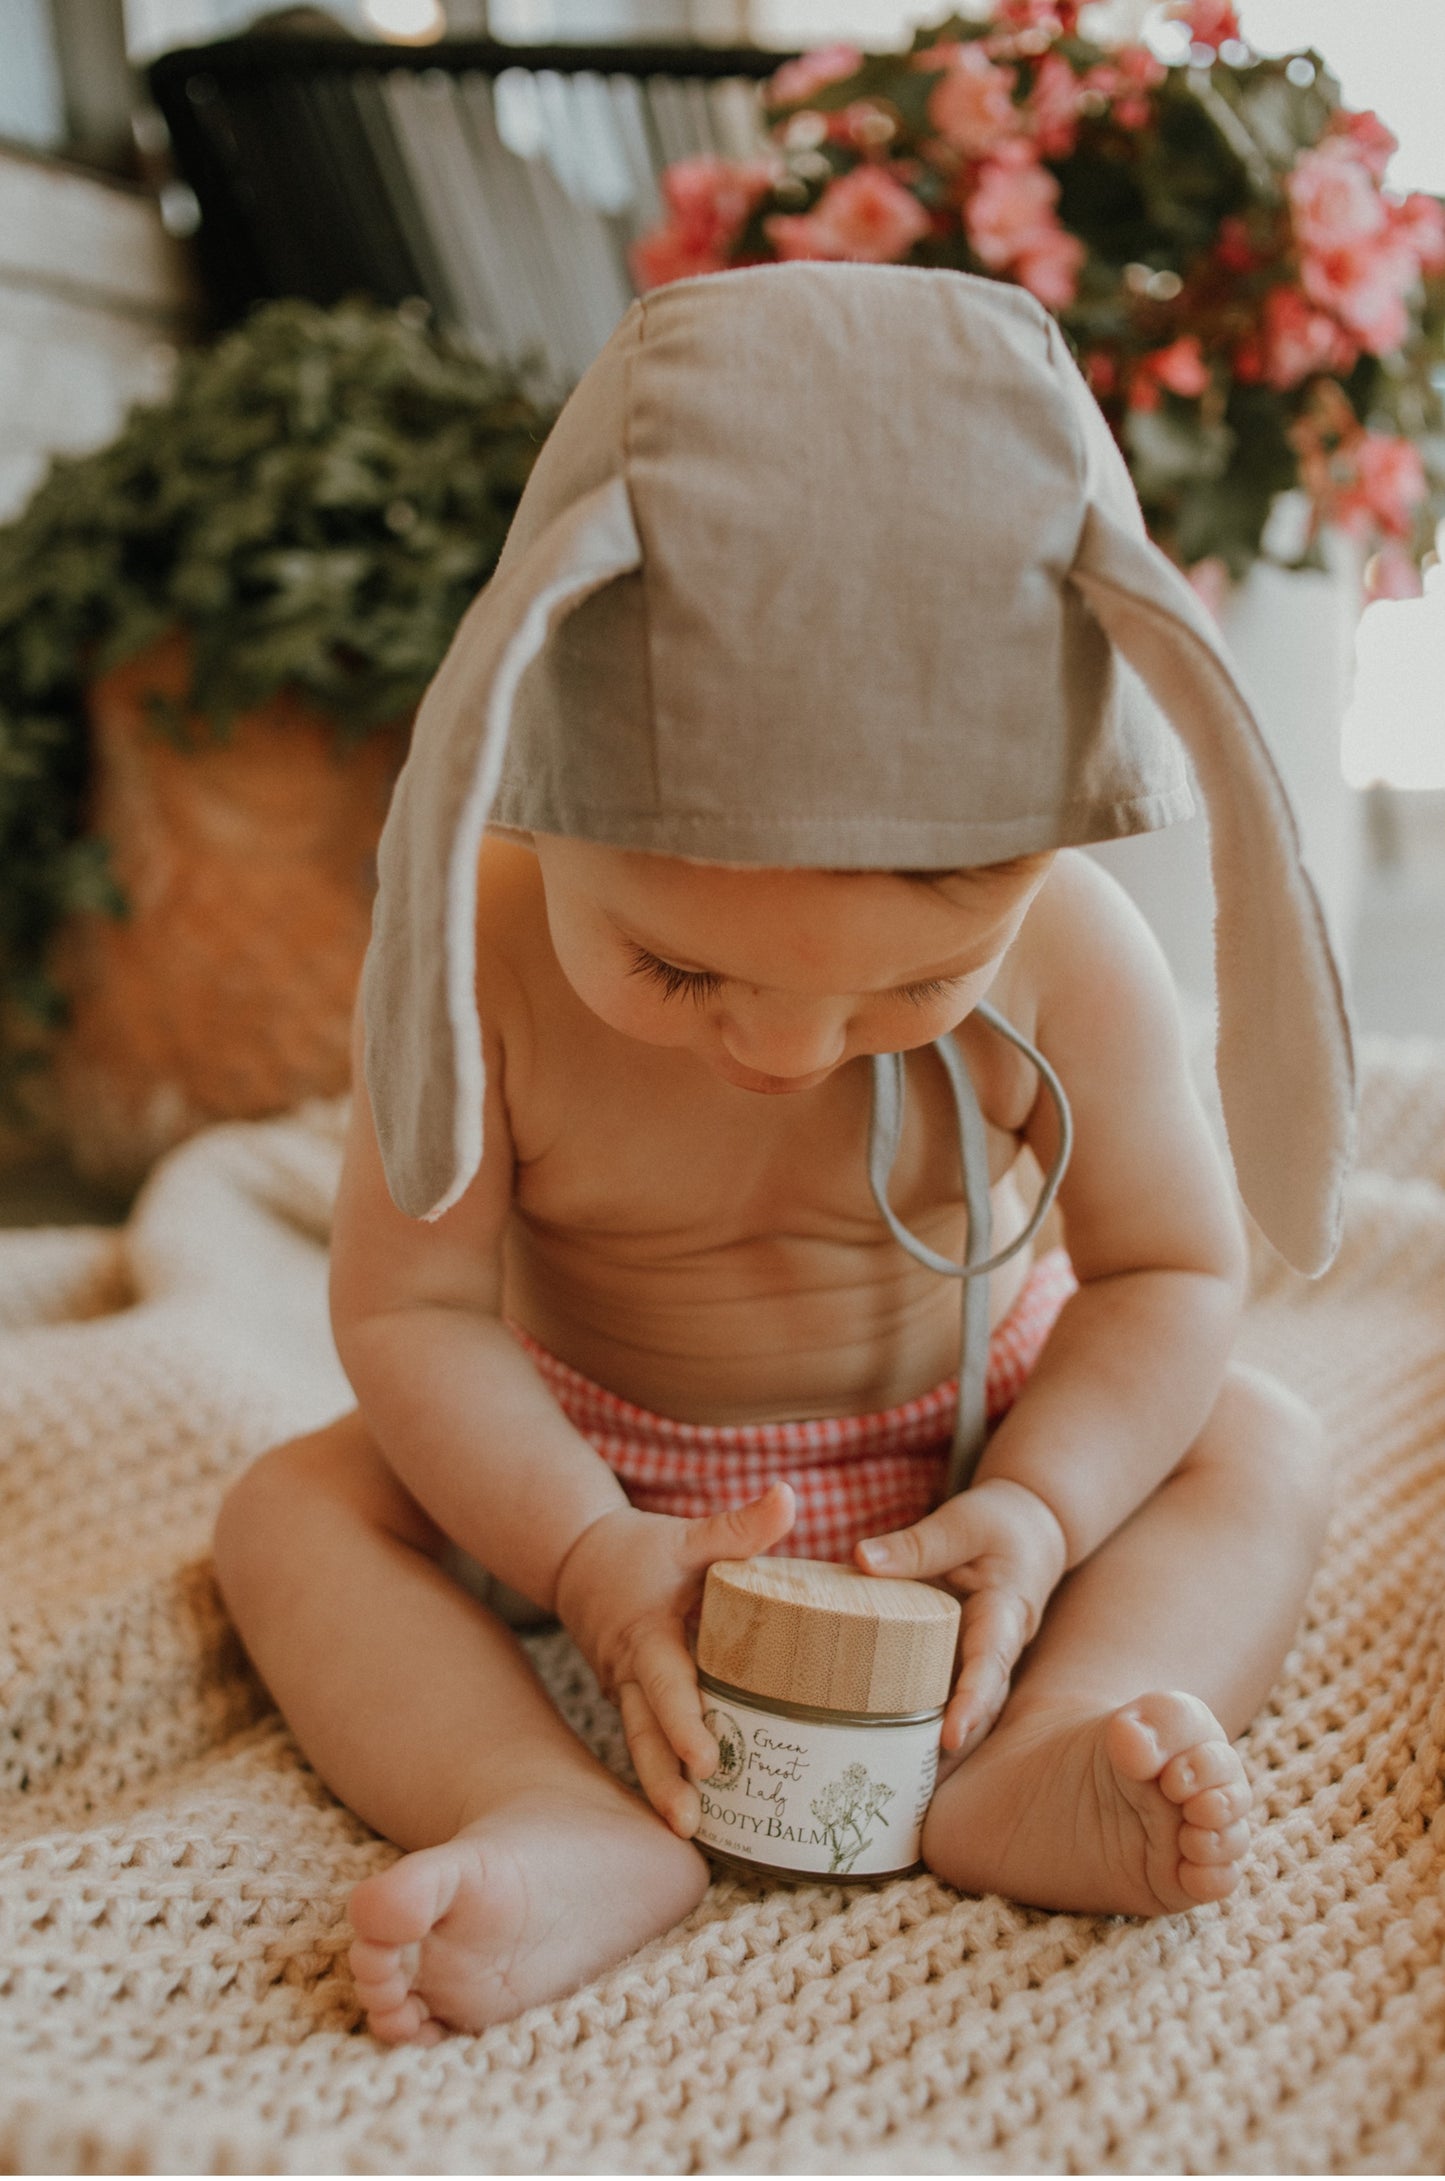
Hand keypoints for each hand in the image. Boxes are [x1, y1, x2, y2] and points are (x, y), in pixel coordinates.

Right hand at [553, 1484, 795, 1837]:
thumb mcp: (687, 1536)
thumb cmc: (641, 1551)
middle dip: (665, 1780)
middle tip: (690, 1821)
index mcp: (645, 1637)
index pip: (666, 1683)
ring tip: (688, 1834)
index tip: (706, 1760)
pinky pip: (648, 1744)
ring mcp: (627, 1696)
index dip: (684, 1721)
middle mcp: (629, 1675)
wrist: (579, 1562)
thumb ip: (738, 1527)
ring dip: (662, 1790)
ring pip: (642, 1748)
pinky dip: (664, 1777)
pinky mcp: (633, 1706)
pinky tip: (695, 1818)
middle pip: (645, 1735)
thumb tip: (789, 1497)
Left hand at [855, 1478, 1067, 1755]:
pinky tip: (889, 1750)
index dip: (972, 1703)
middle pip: (981, 1706)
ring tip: (898, 1783)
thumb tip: (863, 1560)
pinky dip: (926, 1722)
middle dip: (955, 1745)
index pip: (991, 1665)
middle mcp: (999, 1649)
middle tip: (914, 1782)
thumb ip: (917, 1544)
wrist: (1032, 1528)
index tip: (950, 1738)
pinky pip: (948, 1693)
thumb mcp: (962, 1522)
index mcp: (1006, 1615)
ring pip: (967, 1710)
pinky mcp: (964, 1660)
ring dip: (939, 1746)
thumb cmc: (1000, 1522)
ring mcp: (983, 1660)